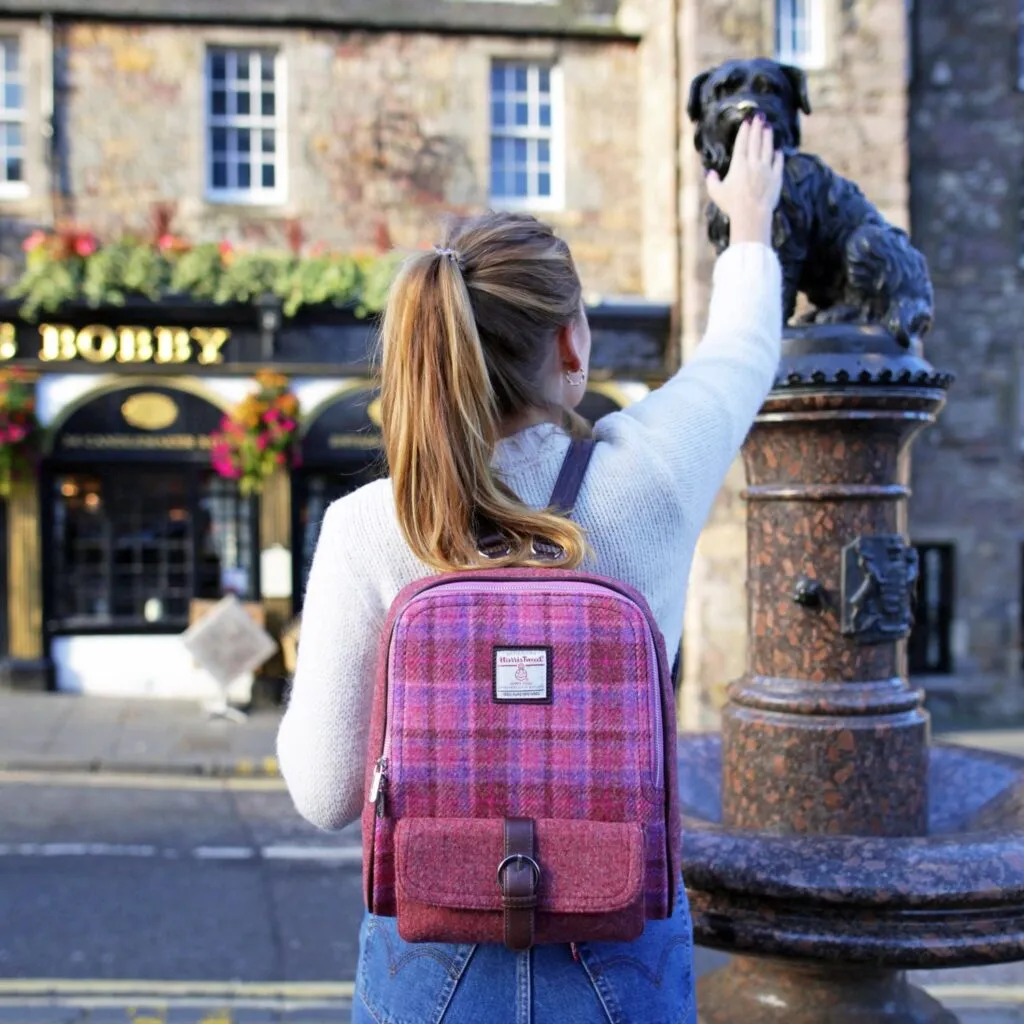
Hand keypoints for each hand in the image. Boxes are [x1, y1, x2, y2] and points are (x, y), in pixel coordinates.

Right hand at [706, 116, 783, 245]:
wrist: (752, 215)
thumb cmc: (732, 205)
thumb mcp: (716, 193)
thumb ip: (712, 181)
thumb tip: (709, 173)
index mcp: (739, 164)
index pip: (742, 143)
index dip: (745, 130)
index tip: (747, 121)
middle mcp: (753, 163)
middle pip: (756, 141)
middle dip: (757, 127)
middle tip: (759, 116)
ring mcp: (766, 169)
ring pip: (768, 148)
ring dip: (768, 136)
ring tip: (768, 127)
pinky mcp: (776, 178)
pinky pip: (778, 163)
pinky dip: (778, 155)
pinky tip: (777, 151)